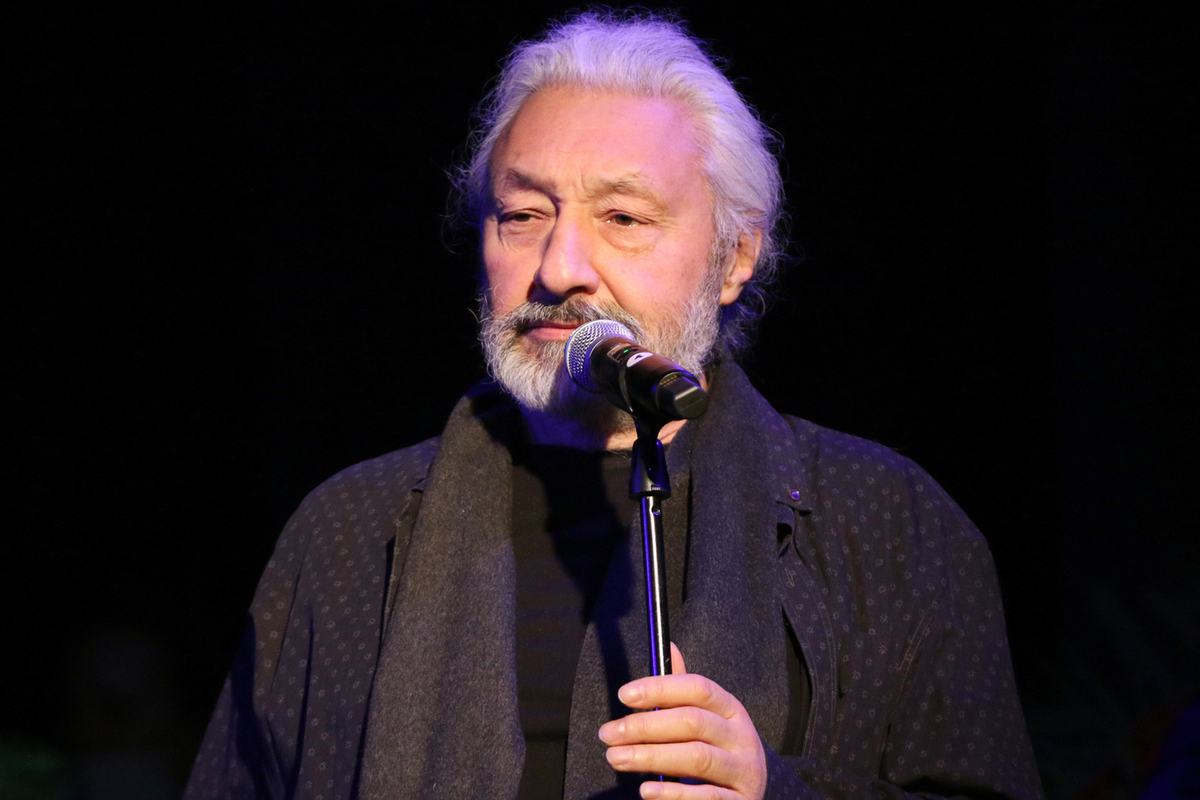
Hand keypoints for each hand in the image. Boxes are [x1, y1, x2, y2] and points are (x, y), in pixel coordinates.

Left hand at [597, 643, 767, 799]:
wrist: (747, 794)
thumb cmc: (718, 750)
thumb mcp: (708, 718)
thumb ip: (683, 690)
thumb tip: (668, 646)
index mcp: (731, 709)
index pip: (697, 688)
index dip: (660, 688)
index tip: (624, 695)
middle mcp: (742, 736)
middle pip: (692, 722)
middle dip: (645, 726)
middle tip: (609, 734)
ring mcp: (744, 770)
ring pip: (697, 757)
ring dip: (651, 757)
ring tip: (617, 758)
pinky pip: (705, 796)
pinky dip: (673, 793)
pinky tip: (647, 790)